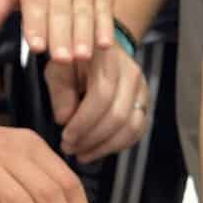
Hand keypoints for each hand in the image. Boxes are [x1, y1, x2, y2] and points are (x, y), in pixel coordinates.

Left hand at [0, 0, 114, 63]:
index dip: (36, 25)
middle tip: (60, 59)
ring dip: (84, 35)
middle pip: (61, 11)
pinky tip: (105, 44)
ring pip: (84, 12)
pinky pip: (105, 10)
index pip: (35, 3)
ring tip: (82, 57)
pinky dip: (106, 27)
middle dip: (61, 36)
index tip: (36, 46)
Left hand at [51, 44, 149, 164]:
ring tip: (82, 154)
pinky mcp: (144, 104)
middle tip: (70, 148)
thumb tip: (65, 119)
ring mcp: (142, 90)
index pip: (102, 96)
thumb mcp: (58, 68)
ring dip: (105, 147)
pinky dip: (118, 145)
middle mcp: (131, 74)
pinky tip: (98, 150)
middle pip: (118, 116)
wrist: (98, 48)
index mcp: (108, 60)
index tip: (65, 137)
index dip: (83, 122)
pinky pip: (138, 131)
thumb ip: (60, 92)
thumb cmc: (75, 59)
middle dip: (91, 138)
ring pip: (131, 127)